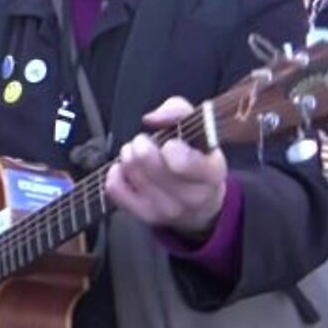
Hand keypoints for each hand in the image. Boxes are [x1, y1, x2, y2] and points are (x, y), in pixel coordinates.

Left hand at [105, 97, 227, 238]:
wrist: (201, 205)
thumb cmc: (198, 159)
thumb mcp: (200, 130)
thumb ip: (178, 111)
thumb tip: (151, 119)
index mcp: (211, 173)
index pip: (182, 162)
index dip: (169, 145)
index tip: (169, 142)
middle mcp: (192, 197)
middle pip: (146, 161)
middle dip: (141, 143)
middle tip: (146, 142)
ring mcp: (167, 210)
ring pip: (130, 171)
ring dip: (128, 155)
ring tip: (137, 154)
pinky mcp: (146, 216)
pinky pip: (115, 189)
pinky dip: (115, 173)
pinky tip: (125, 169)